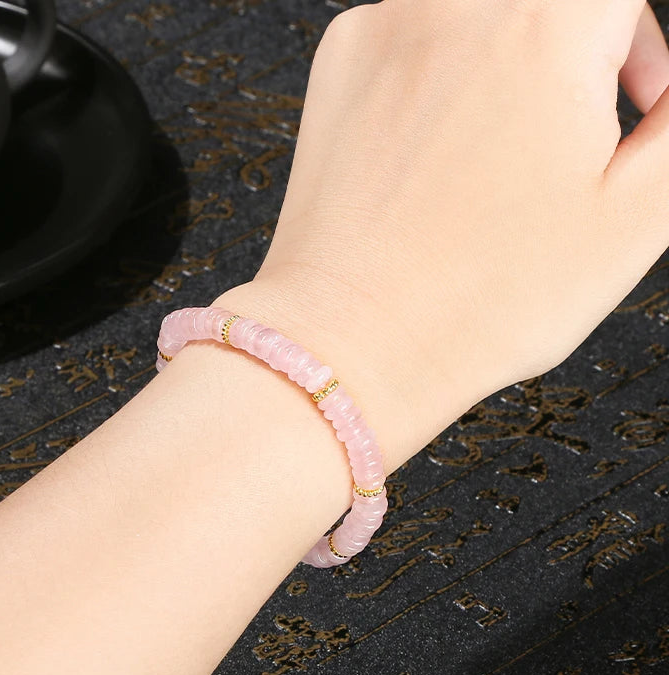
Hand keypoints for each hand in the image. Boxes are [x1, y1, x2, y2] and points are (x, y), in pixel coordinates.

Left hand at [217, 1, 668, 467]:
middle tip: (564, 135)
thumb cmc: (479, 302)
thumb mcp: (635, 218)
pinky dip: (435, 78)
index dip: (639, 48)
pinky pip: (410, 39)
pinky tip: (432, 157)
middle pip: (545, 3)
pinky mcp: (339, 65)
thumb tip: (668, 94)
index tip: (635, 100)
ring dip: (503, 64)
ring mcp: (385, 31)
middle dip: (571, 55)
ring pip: (476, 14)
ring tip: (493, 156)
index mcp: (543, 28)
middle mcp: (455, 7)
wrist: (355, 339)